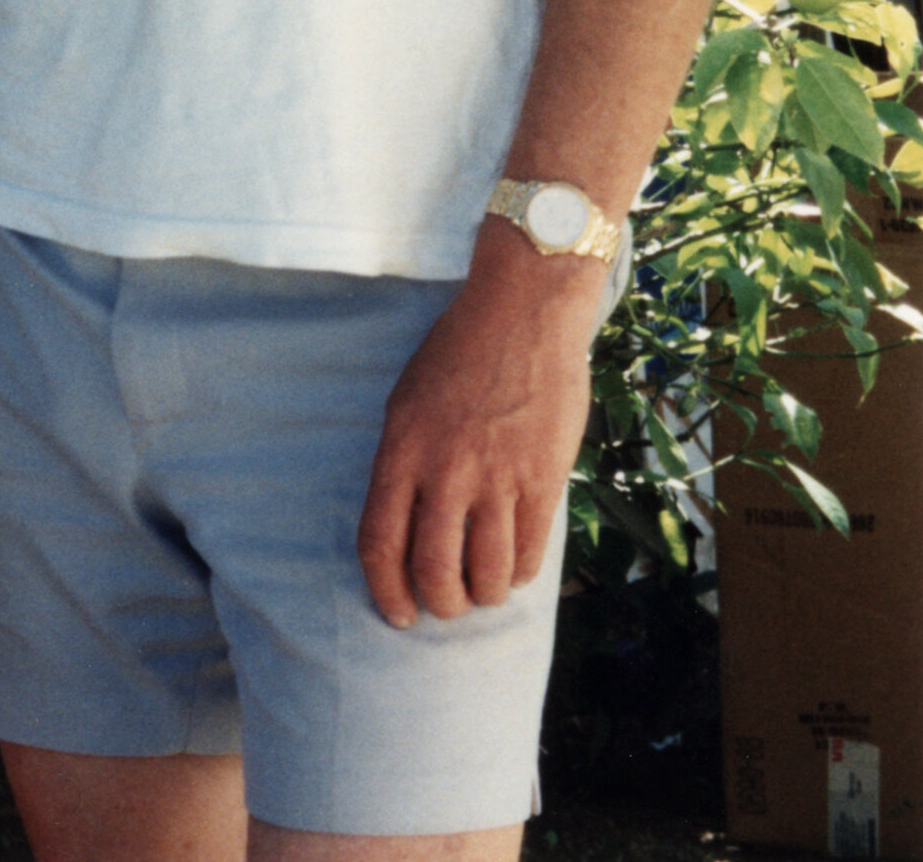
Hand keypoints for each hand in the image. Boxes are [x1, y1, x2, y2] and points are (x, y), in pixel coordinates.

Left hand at [355, 225, 602, 627]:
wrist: (522, 310)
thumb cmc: (460, 350)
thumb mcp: (408, 399)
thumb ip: (406, 462)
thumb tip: (407, 525)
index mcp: (402, 449)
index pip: (380, 544)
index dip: (385, 591)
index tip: (397, 612)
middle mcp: (445, 471)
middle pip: (434, 573)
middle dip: (440, 604)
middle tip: (448, 602)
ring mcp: (496, 478)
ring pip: (487, 576)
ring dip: (484, 595)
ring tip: (484, 588)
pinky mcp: (542, 480)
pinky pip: (530, 554)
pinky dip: (521, 574)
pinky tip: (516, 565)